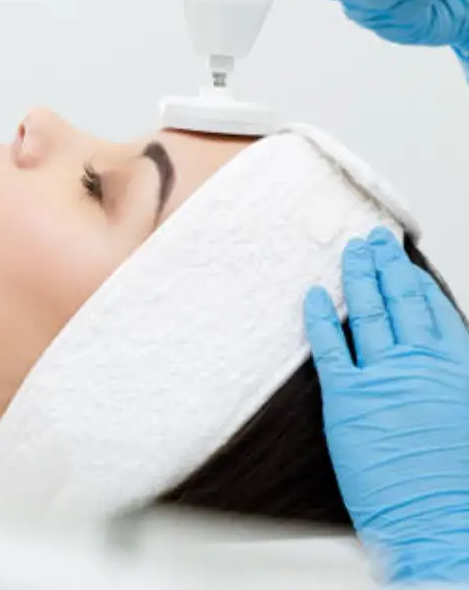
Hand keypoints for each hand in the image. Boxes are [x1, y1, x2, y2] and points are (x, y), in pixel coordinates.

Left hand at [305, 227, 468, 584]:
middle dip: (384, 266)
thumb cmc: (455, 485)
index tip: (402, 262)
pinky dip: (318, 318)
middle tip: (372, 240)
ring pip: (366, 312)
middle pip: (398, 302)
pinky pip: (328, 346)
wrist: (442, 523)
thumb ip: (446, 382)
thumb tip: (433, 362)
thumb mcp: (461, 418)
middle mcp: (420, 364)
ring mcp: (383, 378)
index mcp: (455, 367)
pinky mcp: (347, 398)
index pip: (431, 309)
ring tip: (349, 252)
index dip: (413, 282)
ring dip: (356, 278)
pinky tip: (310, 296)